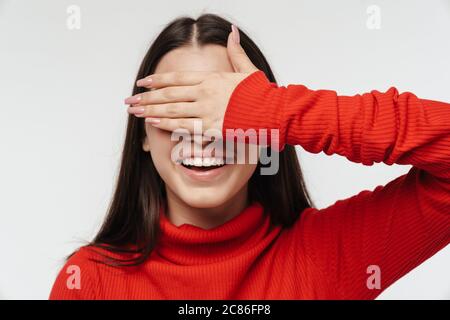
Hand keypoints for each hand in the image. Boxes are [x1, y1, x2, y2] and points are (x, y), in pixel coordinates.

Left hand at [124, 25, 258, 133]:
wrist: (275, 112)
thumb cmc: (262, 94)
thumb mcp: (248, 69)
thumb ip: (236, 52)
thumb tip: (232, 31)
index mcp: (211, 79)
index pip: (177, 78)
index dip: (157, 80)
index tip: (142, 83)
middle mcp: (205, 93)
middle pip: (169, 94)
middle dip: (146, 97)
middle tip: (129, 100)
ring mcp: (207, 111)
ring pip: (172, 110)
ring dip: (150, 110)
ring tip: (134, 111)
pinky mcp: (211, 128)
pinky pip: (184, 126)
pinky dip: (166, 124)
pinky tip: (151, 122)